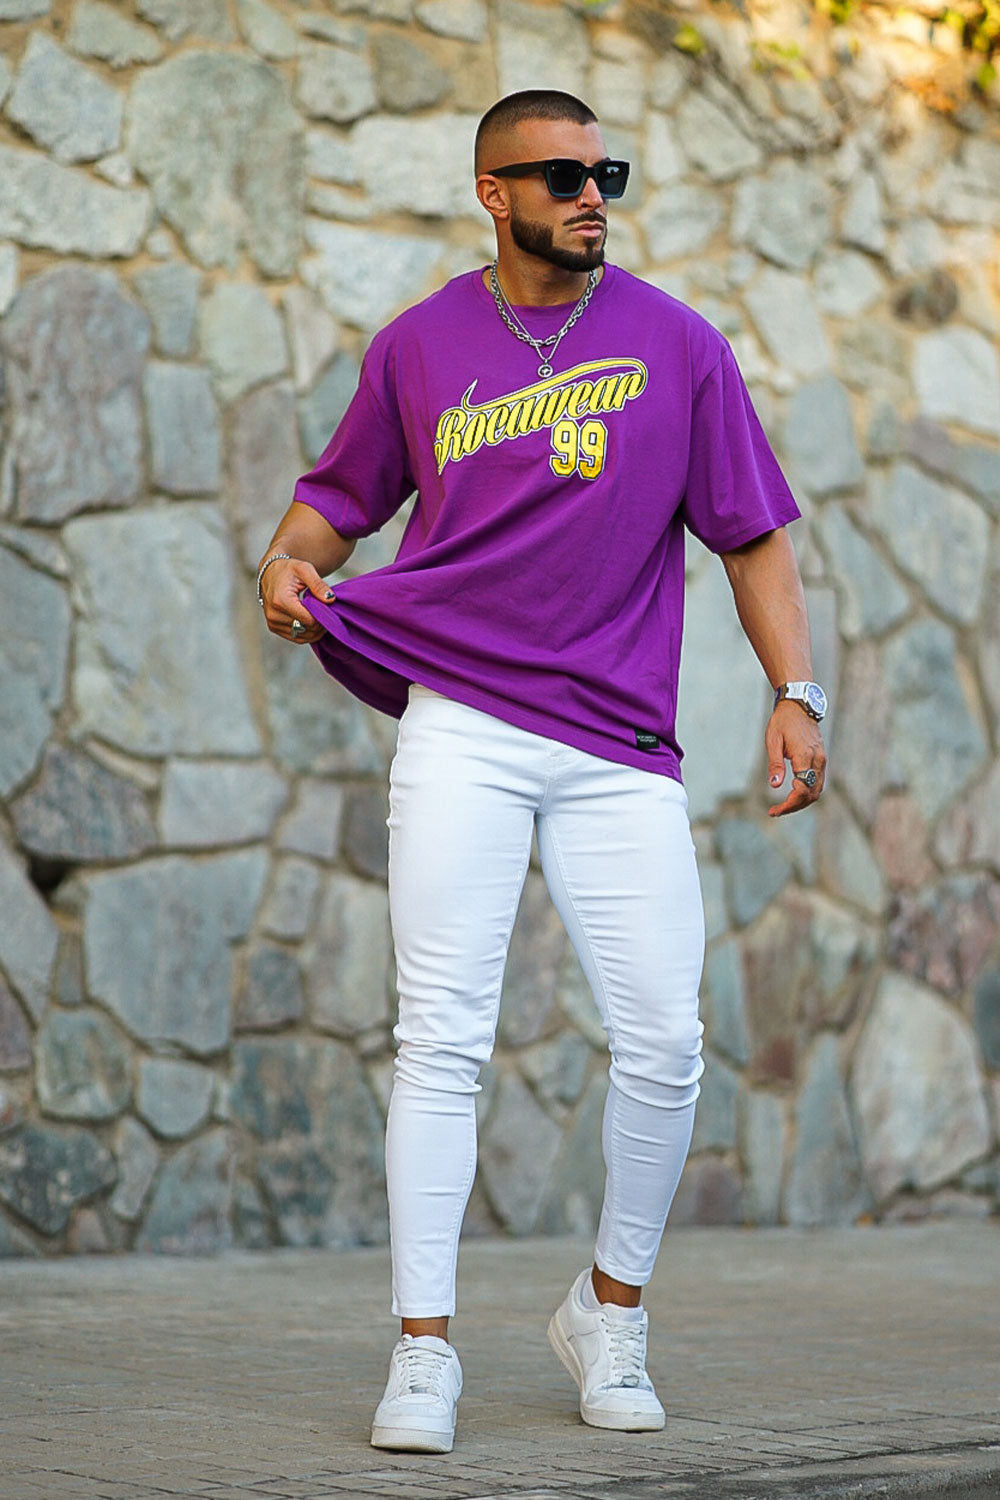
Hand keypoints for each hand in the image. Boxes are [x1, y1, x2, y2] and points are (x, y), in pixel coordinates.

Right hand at [260, 557, 333, 644]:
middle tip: (325, 610)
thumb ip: (318, 584)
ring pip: (303, 636)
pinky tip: (312, 621)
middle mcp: (274, 614)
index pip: (309, 620)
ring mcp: (273, 623)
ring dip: (315, 630)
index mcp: (280, 600)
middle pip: (307, 629)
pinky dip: (307, 633)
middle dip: (320, 622)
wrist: (270, 574)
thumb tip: (330, 599)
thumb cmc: (288, 570)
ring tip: (318, 615)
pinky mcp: (274, 628)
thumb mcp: (305, 569)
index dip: (323, 617)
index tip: (328, 608)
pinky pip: (296, 638)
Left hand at [765, 701, 825, 816]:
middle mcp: (818, 760)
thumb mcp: (773, 741)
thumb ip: (775, 764)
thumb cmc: (782, 721)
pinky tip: (793, 794)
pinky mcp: (821, 759)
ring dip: (801, 801)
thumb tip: (774, 785)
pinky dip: (807, 792)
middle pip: (811, 794)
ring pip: (817, 790)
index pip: (802, 790)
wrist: (799, 705)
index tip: (774, 810)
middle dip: (794, 806)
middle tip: (775, 811)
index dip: (789, 804)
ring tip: (783, 806)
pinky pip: (817, 782)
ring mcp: (822, 760)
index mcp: (805, 756)